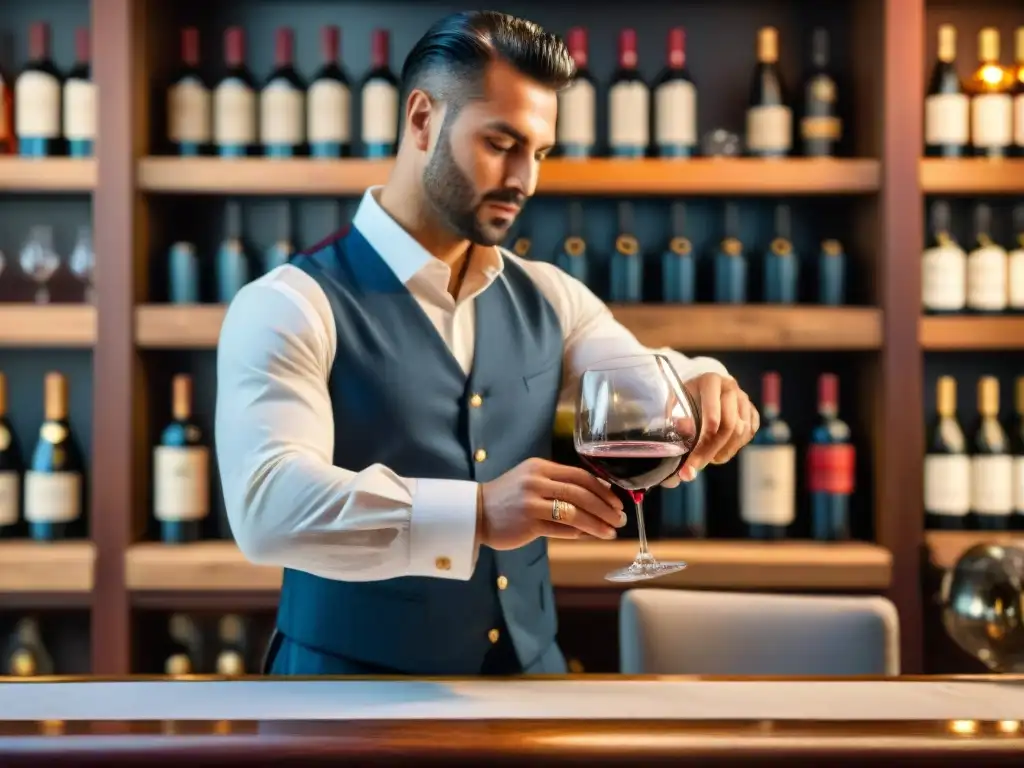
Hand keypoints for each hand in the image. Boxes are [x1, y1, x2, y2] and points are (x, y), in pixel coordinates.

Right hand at [476, 458, 625, 549]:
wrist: (475, 512)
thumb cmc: (508, 497)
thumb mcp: (532, 480)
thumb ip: (561, 483)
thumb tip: (599, 492)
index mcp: (541, 467)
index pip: (580, 476)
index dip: (603, 490)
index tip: (617, 502)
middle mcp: (536, 481)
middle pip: (581, 494)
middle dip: (605, 508)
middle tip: (619, 519)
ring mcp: (531, 502)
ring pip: (574, 513)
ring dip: (596, 524)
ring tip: (610, 532)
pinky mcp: (527, 524)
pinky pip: (561, 529)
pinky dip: (578, 533)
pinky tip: (588, 536)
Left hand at [661, 373, 758, 487]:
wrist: (704, 389)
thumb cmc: (687, 397)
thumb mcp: (677, 402)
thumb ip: (676, 415)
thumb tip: (682, 428)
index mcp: (710, 381)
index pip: (714, 401)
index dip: (711, 419)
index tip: (704, 437)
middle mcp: (731, 388)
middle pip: (730, 423)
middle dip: (713, 447)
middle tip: (697, 465)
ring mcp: (744, 400)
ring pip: (742, 431)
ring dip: (724, 451)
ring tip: (708, 460)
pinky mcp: (752, 412)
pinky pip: (749, 434)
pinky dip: (735, 448)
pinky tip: (720, 454)